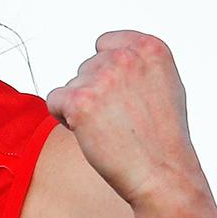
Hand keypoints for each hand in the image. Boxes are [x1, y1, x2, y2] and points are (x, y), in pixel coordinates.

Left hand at [45, 30, 199, 207]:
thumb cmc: (162, 137)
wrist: (161, 174)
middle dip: (95, 92)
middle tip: (120, 119)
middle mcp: (125, 57)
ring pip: (71, 86)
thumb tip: (107, 53)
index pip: (105, 44)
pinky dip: (64, 118)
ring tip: (110, 128)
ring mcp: (102, 77)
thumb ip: (137, 63)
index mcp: (149, 48)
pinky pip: (54, 101)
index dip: (106, 72)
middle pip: (86, 68)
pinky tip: (90, 133)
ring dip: (82, 107)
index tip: (122, 95)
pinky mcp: (80, 100)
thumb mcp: (164, 84)